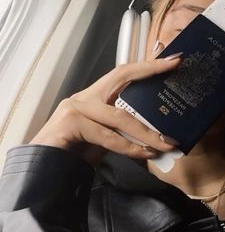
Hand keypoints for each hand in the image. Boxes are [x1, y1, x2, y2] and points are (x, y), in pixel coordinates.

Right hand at [30, 57, 180, 165]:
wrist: (42, 172)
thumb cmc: (73, 154)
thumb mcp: (102, 139)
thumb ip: (121, 131)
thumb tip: (155, 137)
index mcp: (93, 97)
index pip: (122, 74)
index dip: (147, 66)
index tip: (172, 60)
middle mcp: (84, 97)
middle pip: (120, 76)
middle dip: (150, 70)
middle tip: (175, 66)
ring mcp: (75, 109)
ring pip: (119, 116)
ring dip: (147, 132)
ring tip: (167, 143)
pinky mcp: (70, 125)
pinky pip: (107, 136)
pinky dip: (129, 147)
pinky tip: (145, 154)